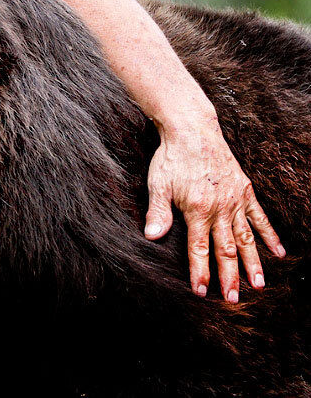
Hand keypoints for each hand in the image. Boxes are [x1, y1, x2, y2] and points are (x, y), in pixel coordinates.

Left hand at [144, 118, 284, 301]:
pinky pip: (260, 217)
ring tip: (259, 285)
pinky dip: (270, 235)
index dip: (200, 272)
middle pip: (227, 250)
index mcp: (198, 210)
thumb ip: (158, 212)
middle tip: (234, 300)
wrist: (193, 130)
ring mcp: (236, 200)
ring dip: (253, 263)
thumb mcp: (158, 185)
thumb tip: (151, 236)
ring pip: (247, 238)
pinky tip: (279, 252)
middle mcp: (220, 209)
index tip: (202, 292)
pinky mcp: (245, 190)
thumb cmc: (171, 158)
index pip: (199, 249)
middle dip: (229, 277)